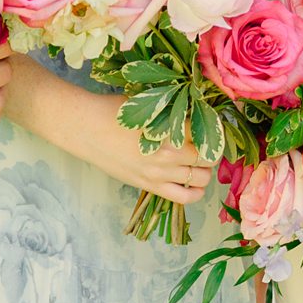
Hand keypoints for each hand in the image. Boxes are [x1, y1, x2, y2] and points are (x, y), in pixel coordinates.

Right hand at [69, 120, 213, 204]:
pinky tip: (195, 183)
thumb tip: (197, 112)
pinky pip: (184, 197)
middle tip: (208, 144)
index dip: (215, 129)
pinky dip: (196, 192)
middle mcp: (169, 153)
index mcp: (169, 129)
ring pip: (201, 178)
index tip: (214, 126)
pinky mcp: (150, 186)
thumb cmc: (114, 111)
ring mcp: (160, 173)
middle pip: (209, 157)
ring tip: (200, 161)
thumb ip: (172, 111)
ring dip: (206, 170)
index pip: (208, 133)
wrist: (87, 129)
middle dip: (213, 150)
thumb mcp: (148, 104)